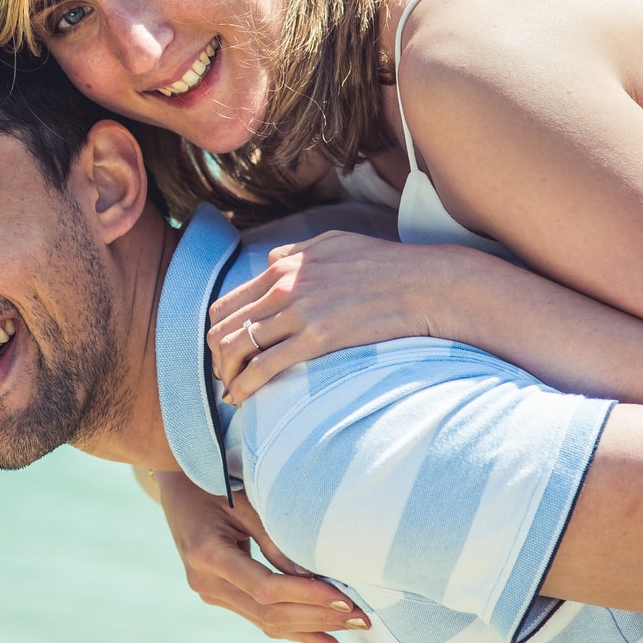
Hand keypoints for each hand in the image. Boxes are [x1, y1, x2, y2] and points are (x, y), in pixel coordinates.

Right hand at [151, 468, 368, 642]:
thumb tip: (312, 576)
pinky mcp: (220, 596)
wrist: (177, 487)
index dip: (306, 596)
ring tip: (354, 629)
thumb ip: (273, 538)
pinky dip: (295, 631)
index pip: (265, 589)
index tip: (344, 599)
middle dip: (319, 617)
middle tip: (362, 618)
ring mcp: (210, 594)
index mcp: (207, 555)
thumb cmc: (213, 482)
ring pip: (266, 623)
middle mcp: (206, 583)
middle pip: (269, 613)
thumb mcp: (243, 500)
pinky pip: (260, 619)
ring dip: (312, 628)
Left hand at [207, 231, 461, 404]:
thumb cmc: (385, 265)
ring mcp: (299, 312)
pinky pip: (264, 367)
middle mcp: (284, 287)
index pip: (227, 304)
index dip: (219, 333)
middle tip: (226, 379)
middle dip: (217, 359)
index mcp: (284, 267)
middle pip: (223, 328)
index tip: (225, 355)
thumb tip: (270, 258)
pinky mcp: (317, 338)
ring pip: (237, 348)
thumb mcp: (334, 243)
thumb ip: (296, 251)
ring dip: (228, 375)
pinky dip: (246, 386)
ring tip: (234, 393)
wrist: (424, 285)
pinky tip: (245, 399)